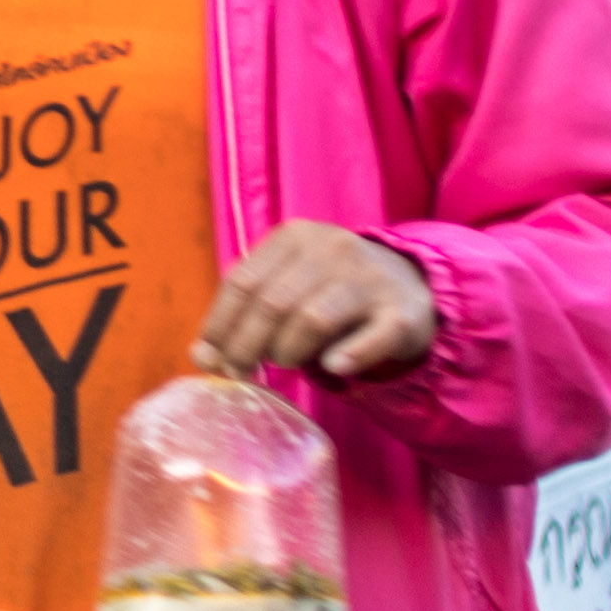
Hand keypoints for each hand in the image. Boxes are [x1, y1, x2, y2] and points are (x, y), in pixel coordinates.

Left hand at [201, 220, 436, 379]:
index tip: (211, 359)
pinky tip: (334, 366)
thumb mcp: (284, 287)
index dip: (219, 326)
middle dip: (246, 346)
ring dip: (288, 352)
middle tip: (242, 373)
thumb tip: (201, 356)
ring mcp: (371, 279)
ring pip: (312, 319)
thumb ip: (242, 315)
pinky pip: (372, 338)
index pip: (241, 282)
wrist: (409, 284)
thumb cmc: (328, 291)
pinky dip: (348, 355)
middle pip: (272, 303)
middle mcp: (333, 248)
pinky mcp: (402, 313)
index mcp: (294, 237)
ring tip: (287, 362)